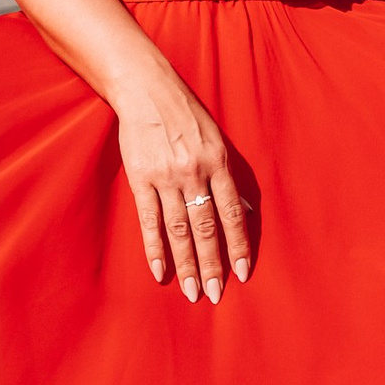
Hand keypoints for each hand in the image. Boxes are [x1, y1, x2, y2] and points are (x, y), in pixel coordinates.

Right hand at [113, 68, 252, 302]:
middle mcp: (195, 173)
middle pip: (206, 229)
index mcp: (218, 164)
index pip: (232, 214)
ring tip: (191, 292)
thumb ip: (226, 175)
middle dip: (212, 265)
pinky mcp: (141, 178)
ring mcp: (166, 177)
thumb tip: (242, 209)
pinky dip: (155, 248)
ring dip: (186, 264)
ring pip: (180, 230)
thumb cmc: (186, 114)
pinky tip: (160, 270)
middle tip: (215, 294)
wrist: (147, 89)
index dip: (239, 246)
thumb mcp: (216, 140)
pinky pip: (149, 220)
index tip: (243, 273)